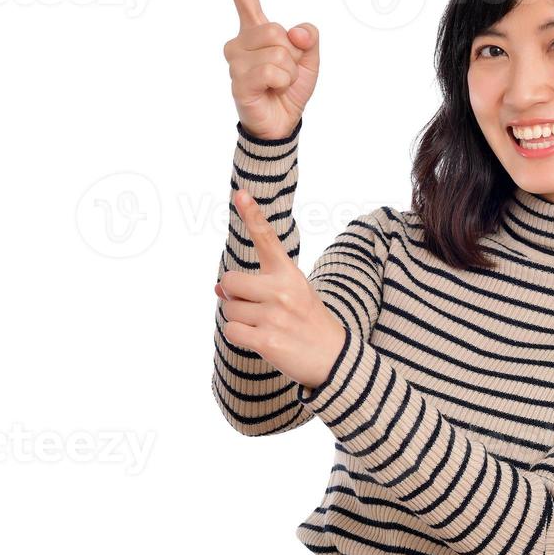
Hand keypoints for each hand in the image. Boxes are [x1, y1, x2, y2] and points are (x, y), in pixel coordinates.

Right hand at [214, 0, 320, 140]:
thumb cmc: (289, 87)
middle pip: (275, 29)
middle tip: (284, 70)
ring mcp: (236, 62)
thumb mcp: (309, 57)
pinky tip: (272, 91)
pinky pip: (274, 72)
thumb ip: (308, 37)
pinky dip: (283, 83)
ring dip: (289, 71)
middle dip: (292, 52)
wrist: (281, 122)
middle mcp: (239, 41)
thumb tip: (296, 33)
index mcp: (255, 29)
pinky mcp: (239, 82)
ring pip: (278, 52)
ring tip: (278, 83)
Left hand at [215, 187, 347, 391]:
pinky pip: (231, 331)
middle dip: (234, 297)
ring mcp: (274, 316)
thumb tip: (218, 287)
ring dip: (239, 320)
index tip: (239, 194)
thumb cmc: (307, 323)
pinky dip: (239, 337)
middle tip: (257, 309)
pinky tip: (260, 341)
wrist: (335, 360)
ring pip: (229, 309)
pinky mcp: (267, 340)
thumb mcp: (293, 294)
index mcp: (289, 274)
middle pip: (230, 281)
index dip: (251, 215)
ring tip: (265, 327)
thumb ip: (258, 286)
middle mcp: (282, 291)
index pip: (267, 239)